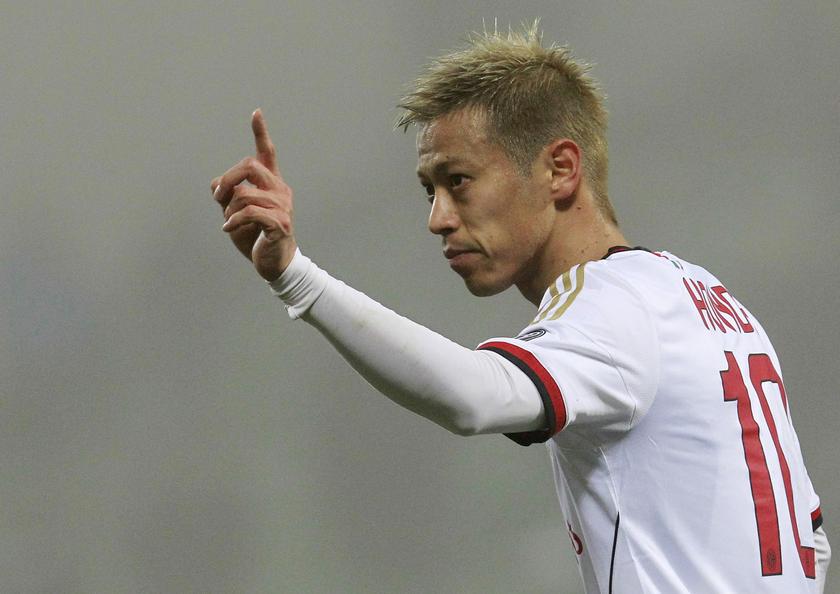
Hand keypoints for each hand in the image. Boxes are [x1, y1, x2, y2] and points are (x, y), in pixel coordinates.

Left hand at [211, 109, 297, 281]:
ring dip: (229, 209)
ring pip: (244, 194)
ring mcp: (283, 206)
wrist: (274, 264)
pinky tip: (227, 229)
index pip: (267, 153)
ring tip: (228, 222)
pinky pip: (250, 213)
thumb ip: (226, 196)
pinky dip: (233, 221)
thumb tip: (216, 184)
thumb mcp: (234, 213)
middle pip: (249, 166)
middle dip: (227, 179)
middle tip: (217, 197)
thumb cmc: (255, 237)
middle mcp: (280, 190)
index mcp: (271, 184)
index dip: (261, 132)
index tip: (256, 112)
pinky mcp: (280, 224)